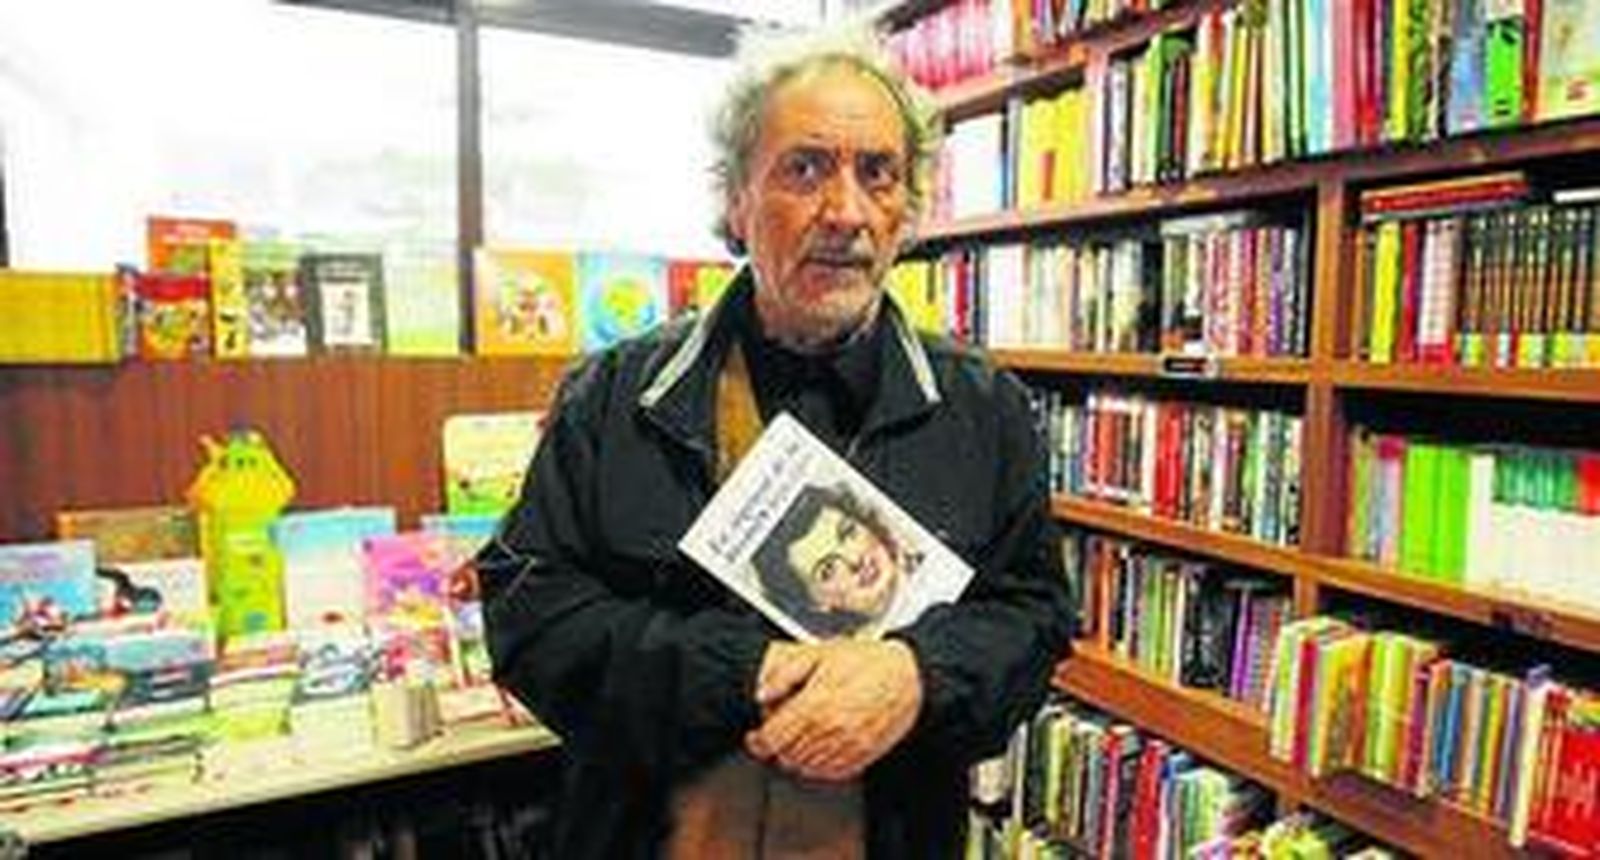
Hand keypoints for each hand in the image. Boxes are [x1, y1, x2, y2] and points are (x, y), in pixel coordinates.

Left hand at [744, 639, 921, 781]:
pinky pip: (831, 773)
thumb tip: (762, 693)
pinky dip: (818, 767)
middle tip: (778, 732)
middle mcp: (830, 731)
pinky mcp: (863, 756)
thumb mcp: (820, 653)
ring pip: (806, 768)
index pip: (772, 739)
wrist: (909, 675)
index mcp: (815, 705)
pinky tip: (817, 751)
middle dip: (777, 746)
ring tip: (797, 740)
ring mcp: (847, 747)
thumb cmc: (868, 662)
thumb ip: (786, 673)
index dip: (758, 741)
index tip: (755, 737)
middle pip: (786, 755)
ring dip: (795, 758)